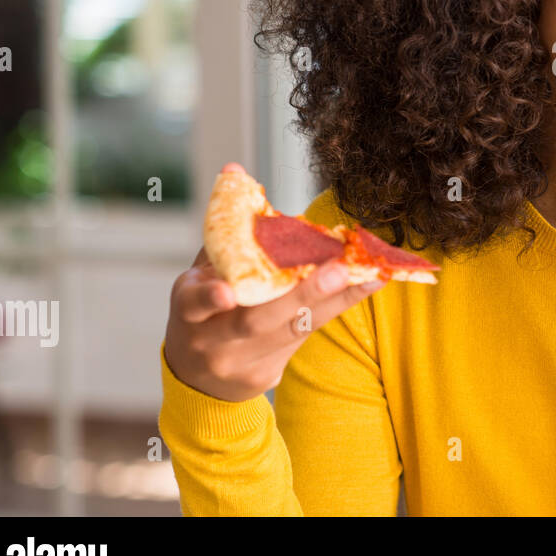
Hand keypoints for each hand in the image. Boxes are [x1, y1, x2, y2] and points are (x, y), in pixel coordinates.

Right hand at [163, 245, 387, 402]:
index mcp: (188, 309)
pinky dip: (334, 308)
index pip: (195, 303)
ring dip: (333, 300)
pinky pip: (303, 338)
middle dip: (300, 295)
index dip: (210, 297)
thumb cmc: (205, 310)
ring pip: (291, 330)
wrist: (197, 376)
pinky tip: (364, 287)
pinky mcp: (264, 376)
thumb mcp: (202, 277)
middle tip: (338, 270)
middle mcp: (210, 341)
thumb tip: (241, 178)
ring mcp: (238, 363)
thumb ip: (226, 237)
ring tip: (367, 276)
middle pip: (256, 321)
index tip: (227, 293)